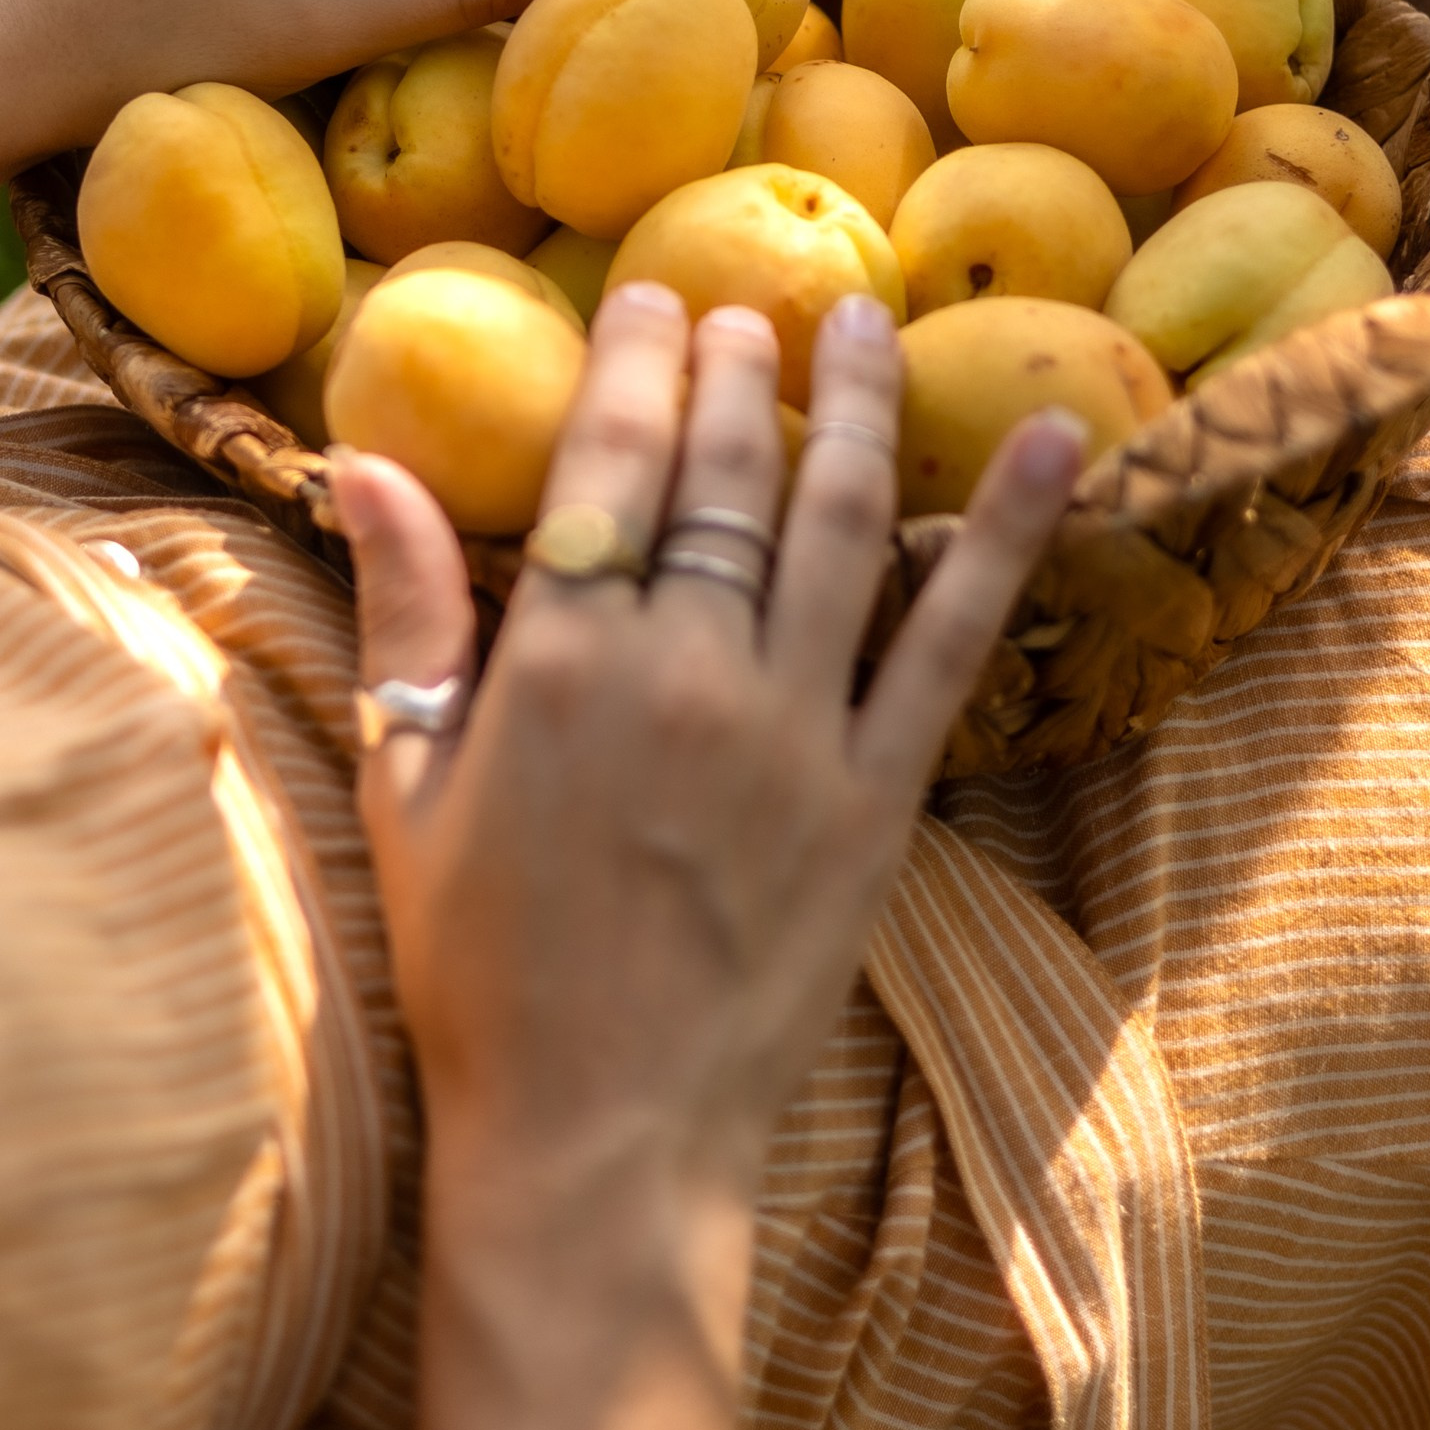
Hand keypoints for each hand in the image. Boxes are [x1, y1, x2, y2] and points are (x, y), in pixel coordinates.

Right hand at [327, 285, 1083, 1334]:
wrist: (597, 1134)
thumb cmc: (479, 970)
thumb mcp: (407, 782)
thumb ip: (402, 612)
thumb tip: (366, 460)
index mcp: (558, 661)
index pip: (611, 461)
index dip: (637, 362)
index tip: (655, 295)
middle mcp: (685, 672)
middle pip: (729, 474)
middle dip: (742, 367)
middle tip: (756, 298)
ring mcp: (793, 732)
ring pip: (842, 521)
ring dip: (862, 404)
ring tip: (870, 318)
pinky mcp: (878, 796)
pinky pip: (955, 639)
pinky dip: (1011, 533)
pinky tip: (1063, 437)